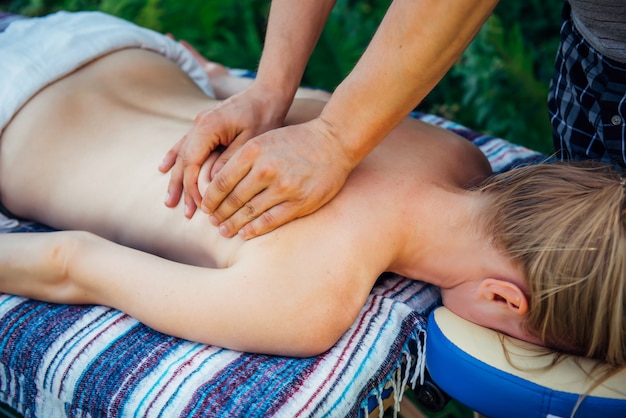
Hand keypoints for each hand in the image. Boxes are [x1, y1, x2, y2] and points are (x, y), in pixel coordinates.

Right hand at [159, 84, 289, 217]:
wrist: (267, 93)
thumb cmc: (263, 116)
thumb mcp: (250, 141)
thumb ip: (228, 160)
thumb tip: (211, 182)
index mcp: (208, 128)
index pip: (192, 163)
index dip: (192, 186)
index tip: (199, 205)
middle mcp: (199, 125)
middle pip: (184, 161)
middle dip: (181, 187)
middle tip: (177, 208)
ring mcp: (200, 124)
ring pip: (182, 153)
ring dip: (175, 177)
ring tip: (170, 199)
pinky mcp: (205, 125)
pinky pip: (185, 143)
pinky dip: (175, 156)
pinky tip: (164, 167)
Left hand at [201, 118, 353, 239]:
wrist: (333, 142)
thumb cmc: (297, 141)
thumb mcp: (265, 140)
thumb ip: (243, 158)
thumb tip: (217, 181)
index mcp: (253, 151)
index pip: (222, 180)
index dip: (210, 197)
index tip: (206, 206)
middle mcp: (266, 169)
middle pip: (233, 198)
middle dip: (219, 213)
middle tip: (213, 222)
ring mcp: (283, 187)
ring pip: (249, 212)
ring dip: (233, 224)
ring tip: (225, 230)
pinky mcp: (299, 202)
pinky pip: (270, 220)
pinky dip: (254, 229)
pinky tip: (245, 233)